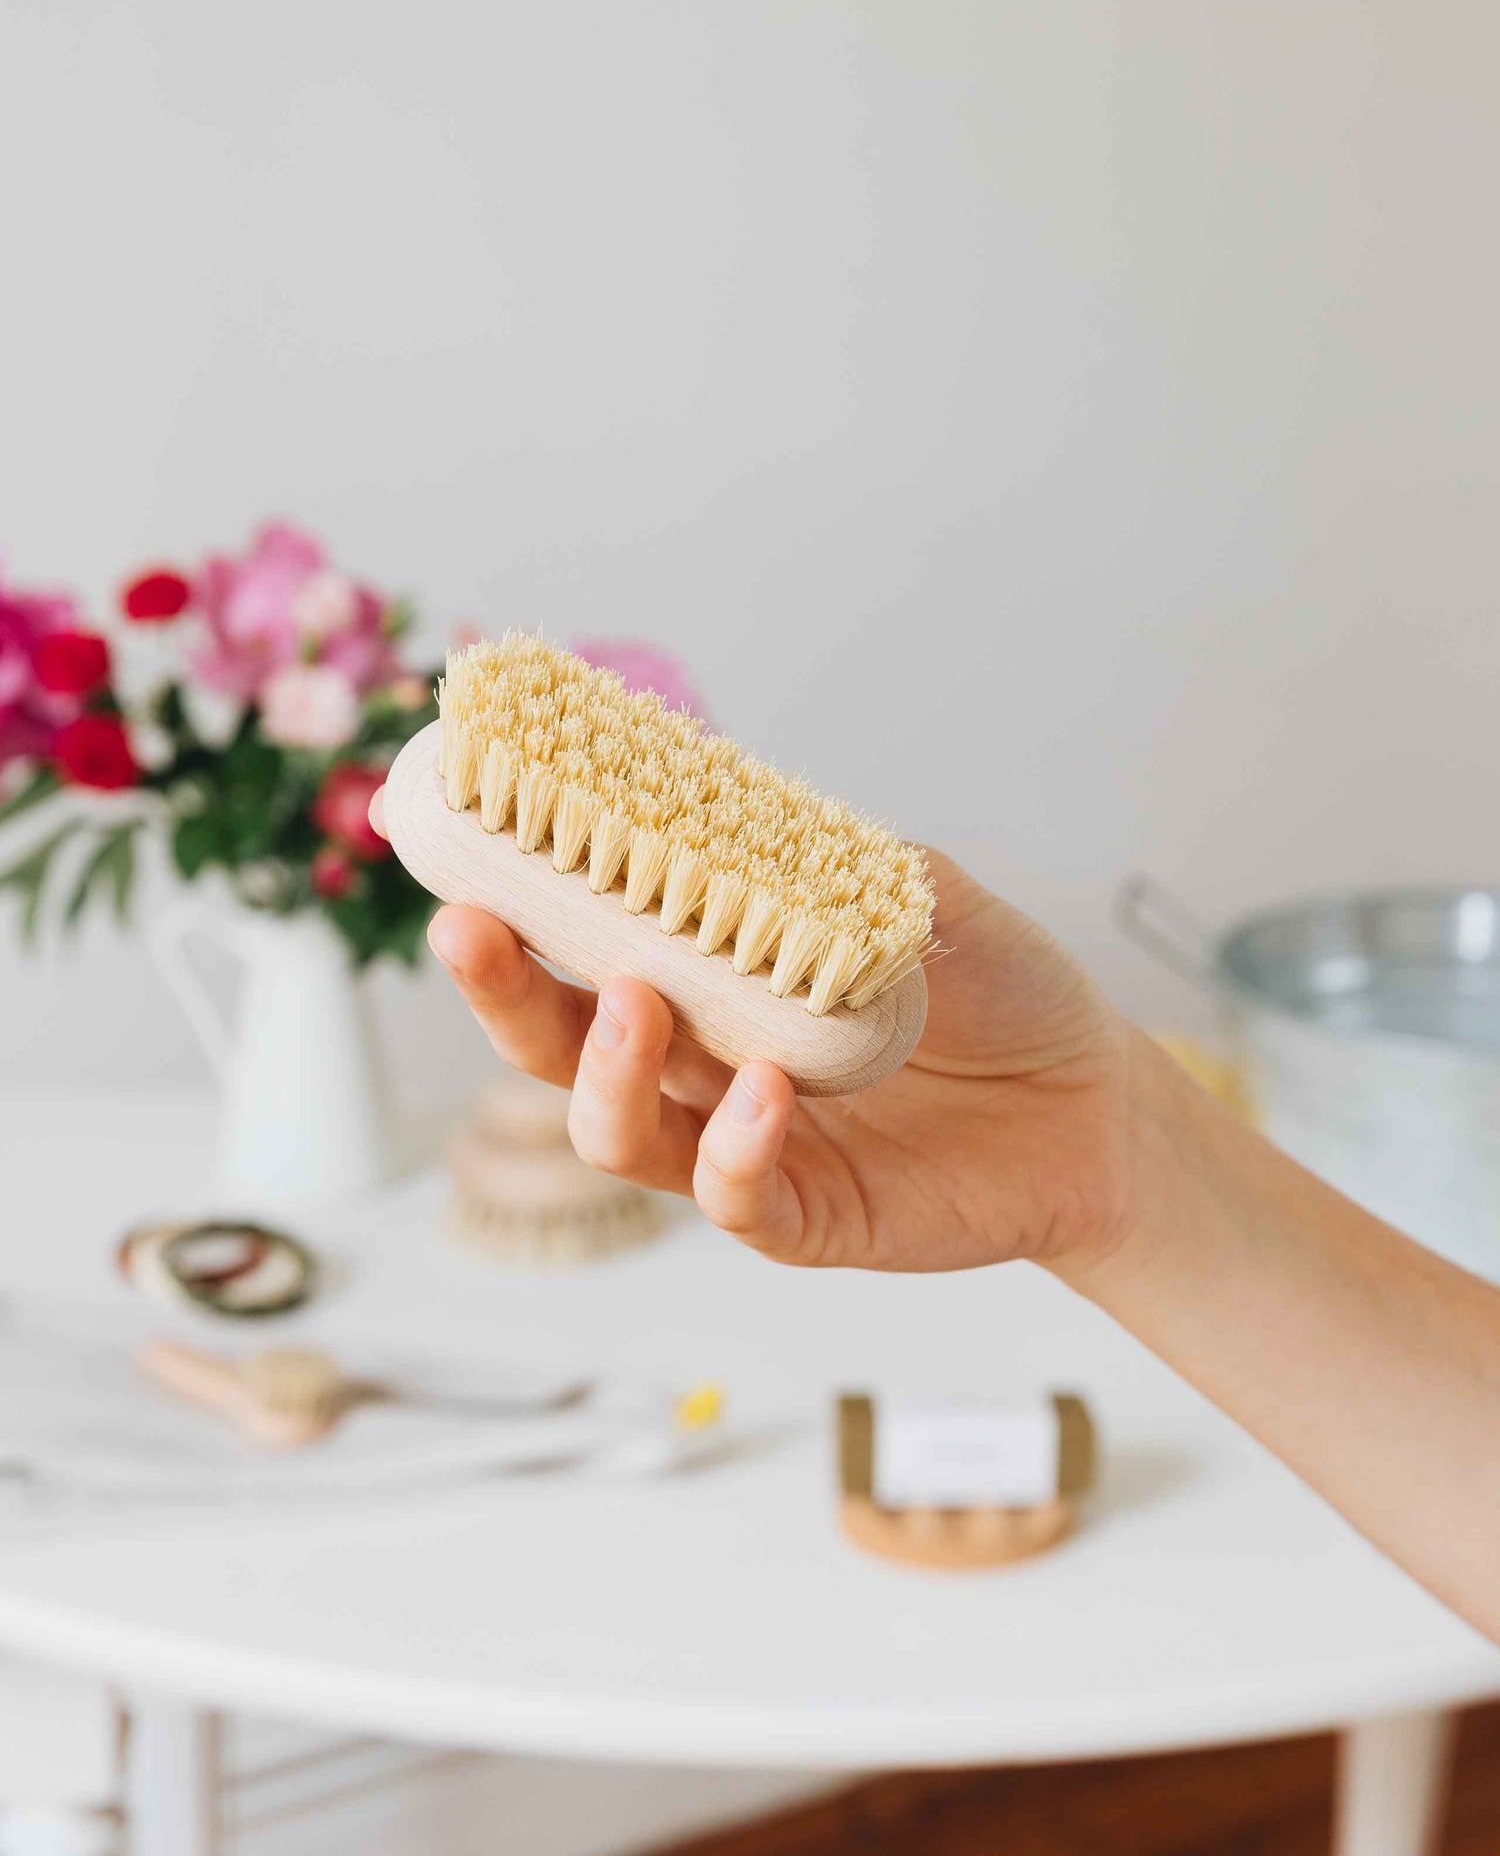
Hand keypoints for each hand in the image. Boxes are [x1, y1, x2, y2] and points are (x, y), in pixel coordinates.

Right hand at [375, 782, 1145, 1271]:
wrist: (1098, 1101)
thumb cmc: (1006, 994)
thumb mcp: (933, 903)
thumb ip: (851, 866)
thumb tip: (766, 818)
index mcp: (714, 983)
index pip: (586, 950)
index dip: (517, 912)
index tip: (467, 850)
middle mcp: (705, 1067)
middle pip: (563, 1048)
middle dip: (505, 994)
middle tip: (474, 930)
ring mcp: (744, 1148)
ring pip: (623, 1135)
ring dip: (608, 1075)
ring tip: (636, 1005)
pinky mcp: (804, 1217)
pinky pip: (737, 1198)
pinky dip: (734, 1150)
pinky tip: (763, 1096)